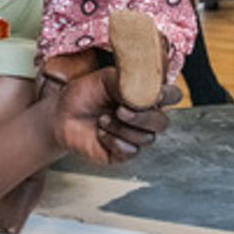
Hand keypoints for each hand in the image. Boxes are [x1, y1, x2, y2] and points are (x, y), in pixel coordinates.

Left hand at [53, 67, 178, 165]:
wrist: (61, 114)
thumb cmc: (84, 93)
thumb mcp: (106, 78)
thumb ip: (128, 81)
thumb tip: (143, 90)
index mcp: (145, 95)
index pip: (172, 96)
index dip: (168, 96)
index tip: (155, 93)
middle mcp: (144, 117)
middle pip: (162, 123)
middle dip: (142, 117)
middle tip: (120, 109)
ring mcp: (134, 137)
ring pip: (146, 139)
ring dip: (122, 128)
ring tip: (102, 119)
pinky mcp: (122, 154)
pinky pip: (129, 151)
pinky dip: (113, 141)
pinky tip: (100, 133)